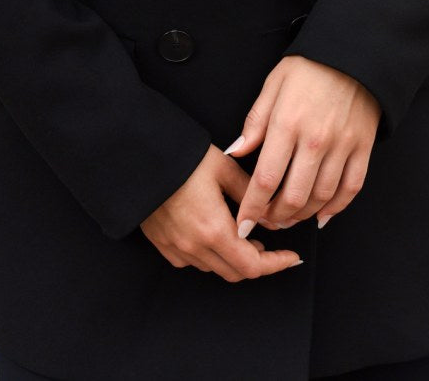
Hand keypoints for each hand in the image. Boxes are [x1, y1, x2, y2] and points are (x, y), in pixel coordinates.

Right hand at [139, 142, 303, 281]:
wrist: (136, 156)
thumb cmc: (182, 156)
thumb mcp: (224, 167)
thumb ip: (252, 194)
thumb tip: (272, 216)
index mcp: (214, 230)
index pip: (253, 266)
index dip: (276, 264)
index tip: (292, 257)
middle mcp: (194, 246)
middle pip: (235, 273)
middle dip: (257, 262)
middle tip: (268, 242)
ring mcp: (176, 248)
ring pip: (215, 268)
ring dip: (233, 258)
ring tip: (243, 235)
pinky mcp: (162, 244)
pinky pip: (192, 261)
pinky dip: (209, 255)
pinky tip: (213, 234)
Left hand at [227, 55, 380, 235]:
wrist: (354, 52)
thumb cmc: (309, 67)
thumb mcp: (274, 84)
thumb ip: (255, 122)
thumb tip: (235, 152)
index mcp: (287, 123)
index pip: (265, 178)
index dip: (251, 208)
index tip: (242, 225)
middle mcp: (315, 140)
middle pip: (293, 197)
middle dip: (275, 218)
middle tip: (265, 222)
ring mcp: (342, 146)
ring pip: (320, 198)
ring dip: (301, 216)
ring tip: (288, 218)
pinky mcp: (363, 148)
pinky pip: (350, 189)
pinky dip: (335, 208)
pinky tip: (321, 215)